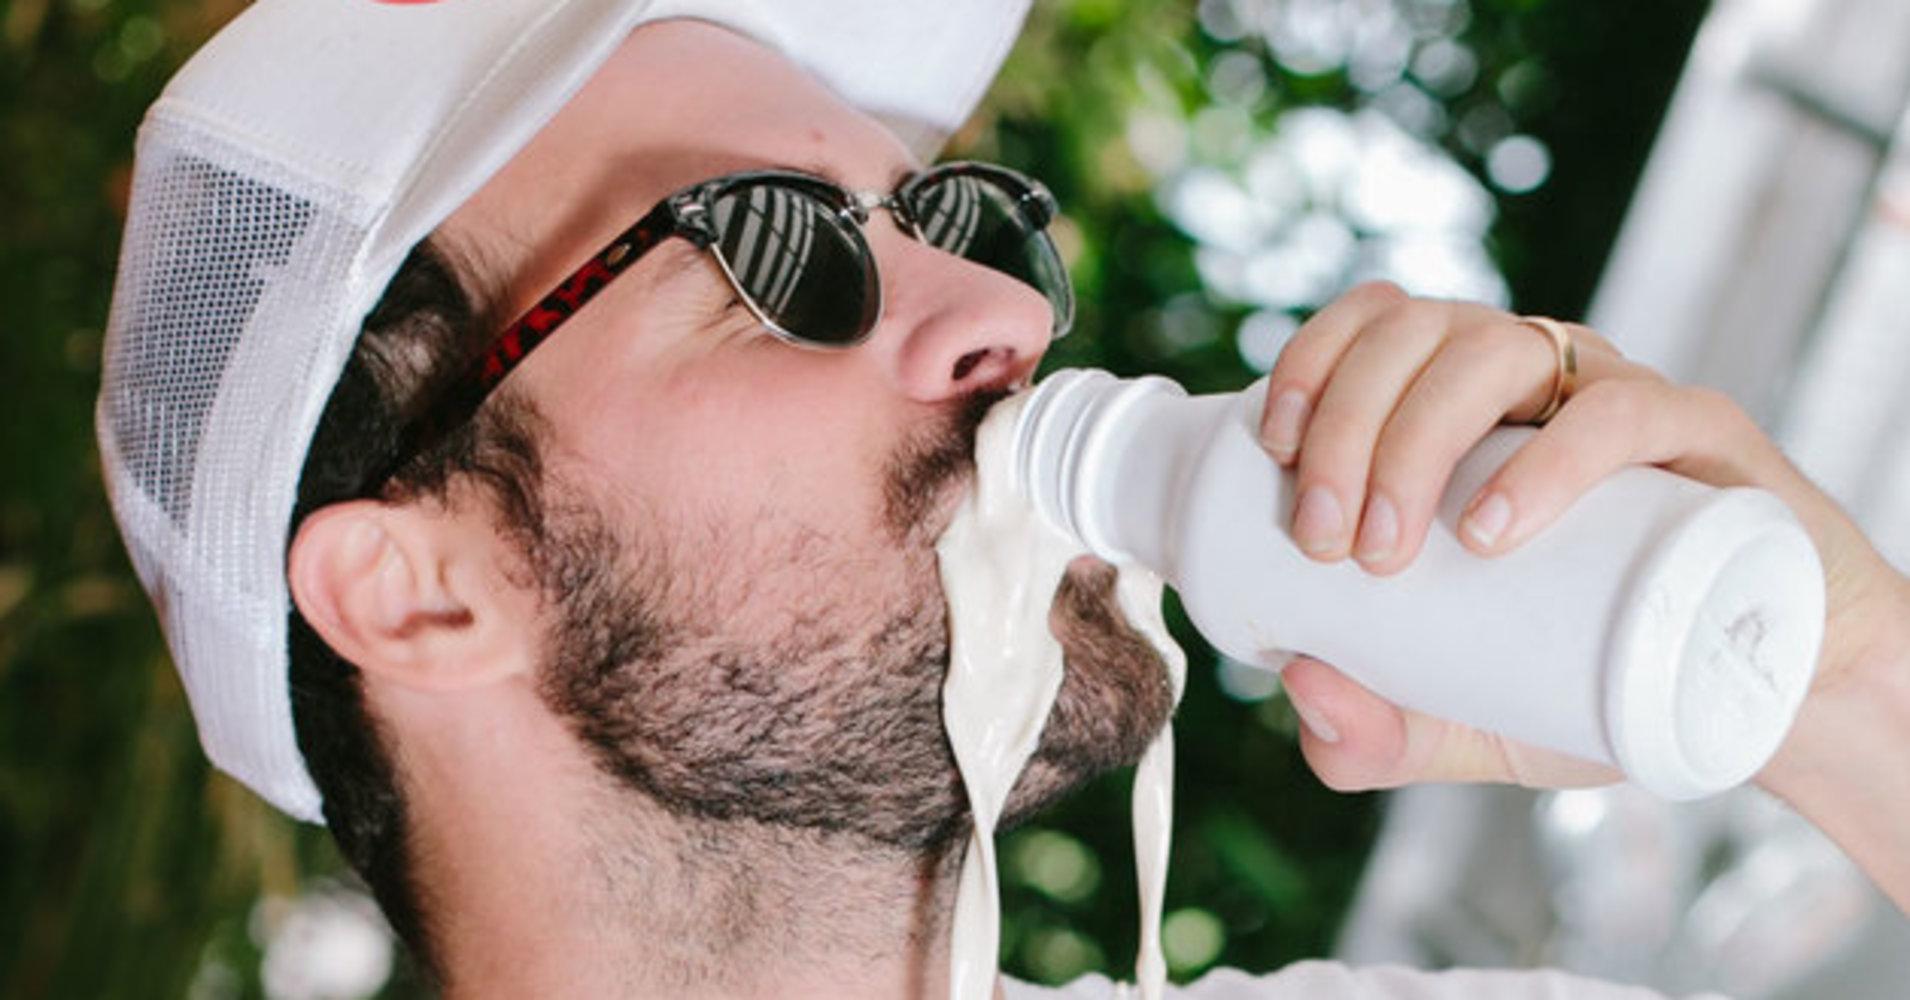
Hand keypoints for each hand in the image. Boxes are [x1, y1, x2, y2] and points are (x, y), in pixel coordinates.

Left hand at [1256, 281, 1909, 797]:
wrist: (1759, 699)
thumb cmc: (1593, 682)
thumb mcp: (1461, 725)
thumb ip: (1373, 733)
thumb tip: (1295, 684)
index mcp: (1460, 405)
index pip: (1373, 325)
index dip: (1311, 361)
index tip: (1272, 452)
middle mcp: (1530, 378)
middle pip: (1415, 334)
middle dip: (1344, 424)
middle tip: (1323, 541)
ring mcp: (1611, 395)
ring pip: (1496, 349)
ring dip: (1416, 436)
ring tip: (1392, 547)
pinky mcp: (1699, 433)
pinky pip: (1617, 411)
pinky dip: (1545, 462)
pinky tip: (1492, 529)